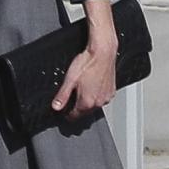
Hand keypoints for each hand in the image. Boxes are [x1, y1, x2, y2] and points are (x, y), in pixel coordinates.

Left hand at [51, 0, 117, 121]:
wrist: (103, 52)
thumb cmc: (88, 63)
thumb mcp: (70, 79)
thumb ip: (62, 96)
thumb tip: (56, 107)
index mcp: (86, 102)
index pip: (74, 116)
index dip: (67, 114)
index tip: (64, 110)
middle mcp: (98, 103)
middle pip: (84, 112)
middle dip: (77, 107)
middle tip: (72, 96)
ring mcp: (106, 97)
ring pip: (94, 106)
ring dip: (88, 101)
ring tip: (83, 88)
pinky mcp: (112, 91)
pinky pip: (102, 98)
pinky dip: (97, 95)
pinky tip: (92, 85)